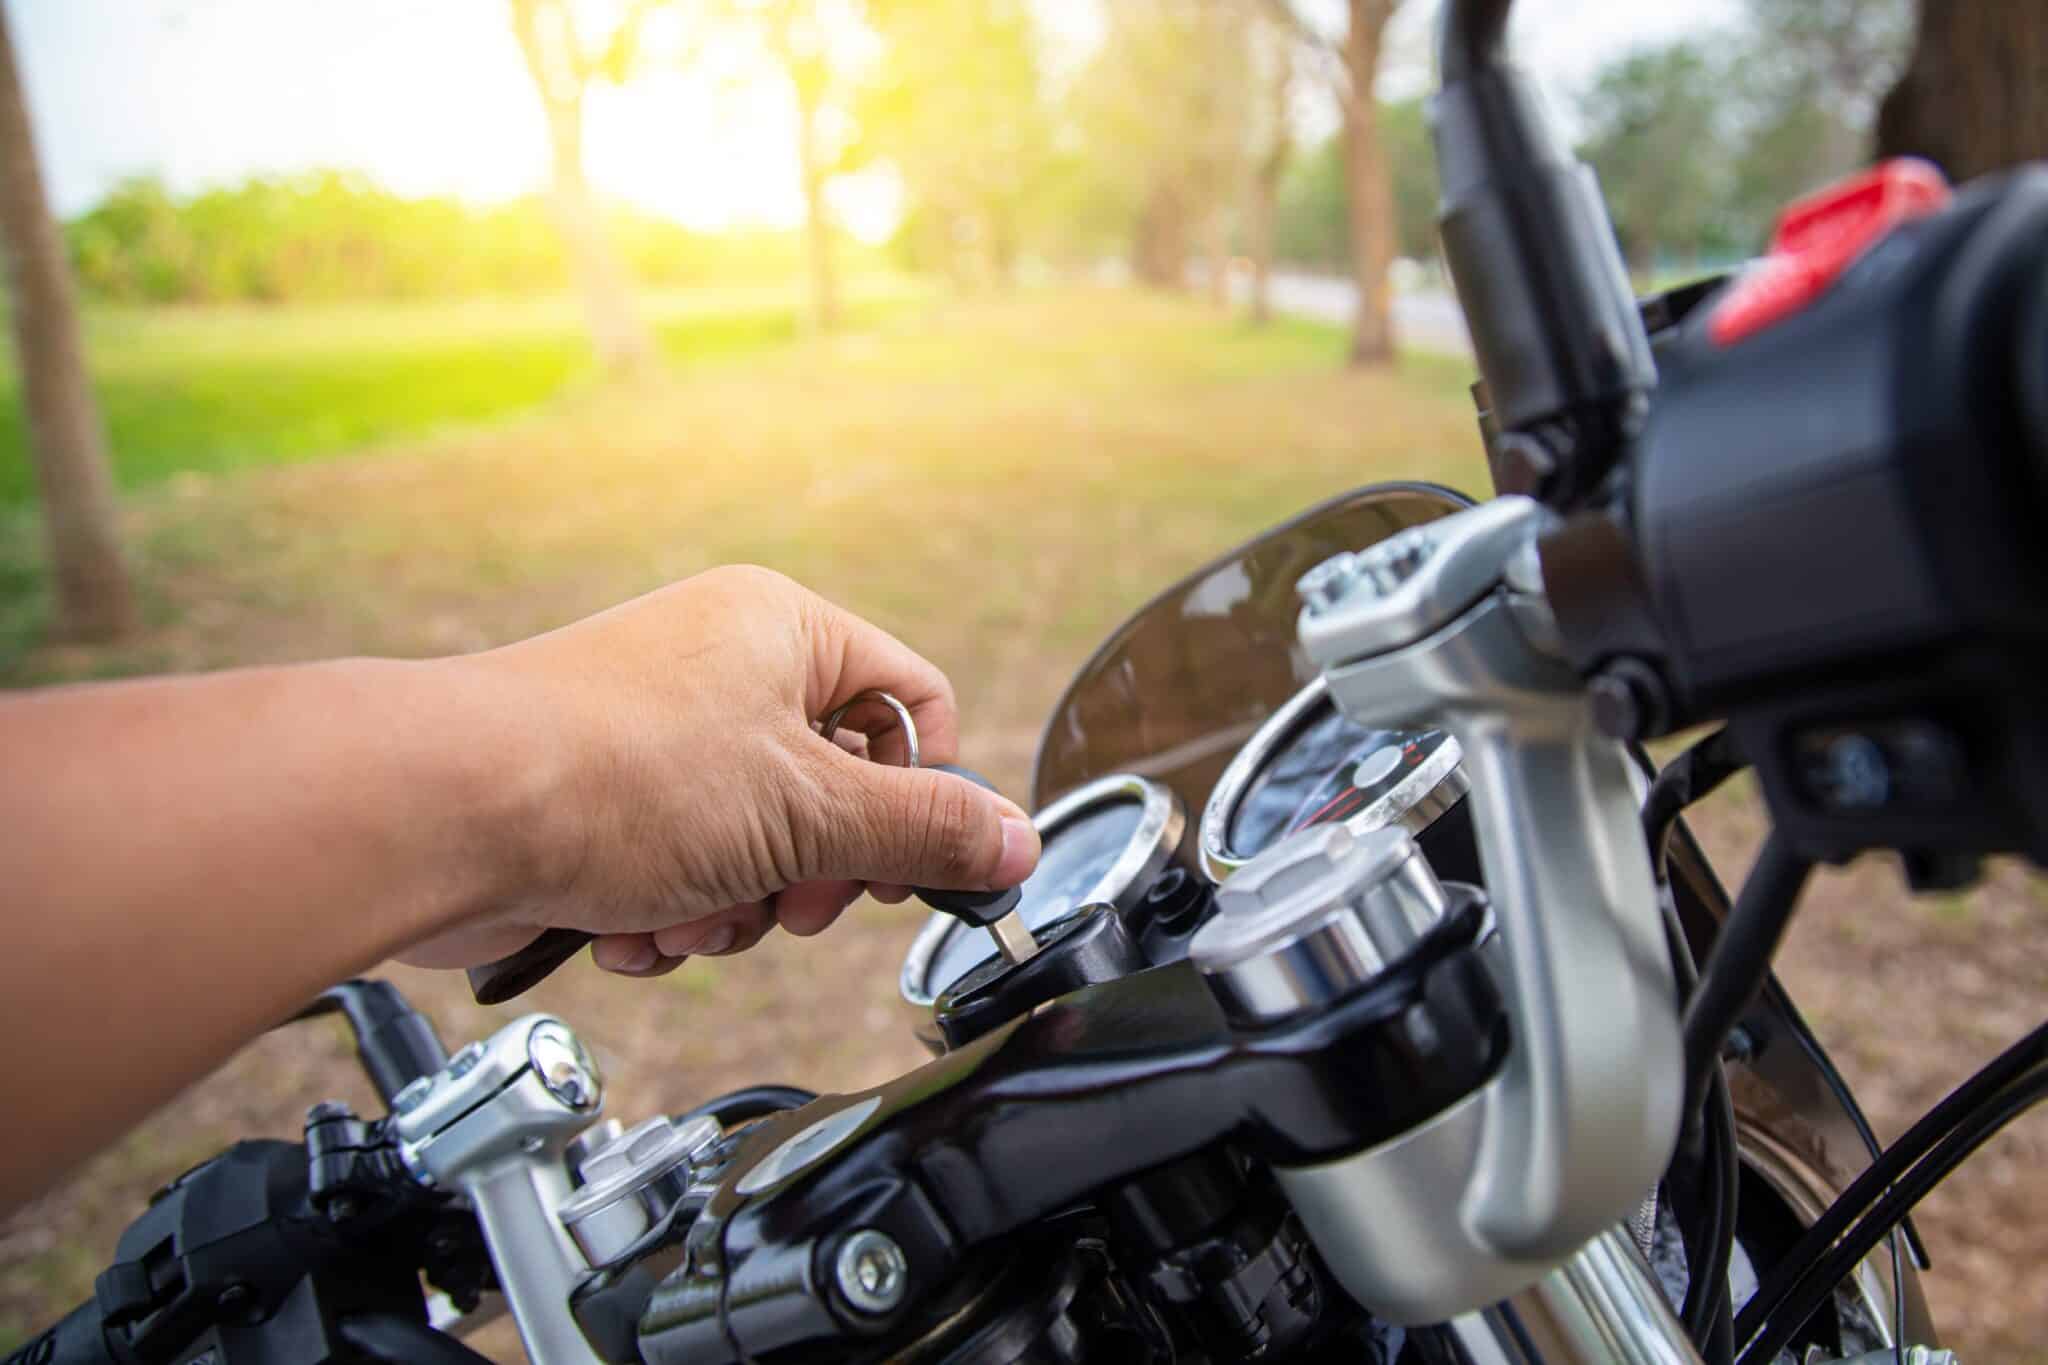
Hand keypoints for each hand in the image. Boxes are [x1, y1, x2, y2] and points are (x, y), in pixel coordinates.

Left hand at [402, 566, 1039, 975]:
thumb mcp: (807, 813)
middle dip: (812, 870)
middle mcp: (720, 667)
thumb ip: (925, 831)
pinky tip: (632, 921)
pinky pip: (683, 868)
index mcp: (783, 629)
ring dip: (736, 904)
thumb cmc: (613, 775)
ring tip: (688, 911)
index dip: (922, 793)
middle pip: (835, 789)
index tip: (903, 864)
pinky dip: (670, 911)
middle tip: (790, 899)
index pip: (911, 705)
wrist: (438, 812)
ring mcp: (657, 733)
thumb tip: (1017, 842)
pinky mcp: (603, 799)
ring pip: (758, 846)